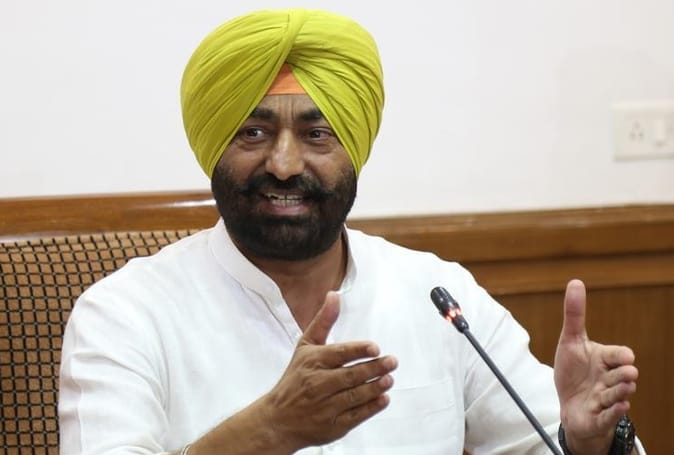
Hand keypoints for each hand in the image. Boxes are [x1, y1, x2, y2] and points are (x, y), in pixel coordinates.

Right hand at [261, 291, 397, 450]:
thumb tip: (334, 296)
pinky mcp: (333, 426)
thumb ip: (323, 322)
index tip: (375, 348)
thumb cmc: (295, 379)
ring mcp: (326, 407)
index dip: (358, 350)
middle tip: (392, 361)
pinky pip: (356, 416)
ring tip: (389, 379)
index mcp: (313, 362)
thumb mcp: (305, 346)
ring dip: (375, 387)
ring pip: (355, 396)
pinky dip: (371, 408)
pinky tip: (383, 398)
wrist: (278, 419)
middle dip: (374, 368)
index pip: (339, 354)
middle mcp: (318, 384)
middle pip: (351, 375)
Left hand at [553, 279, 638, 453]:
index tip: (626, 356)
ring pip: (616, 396)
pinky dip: (614, 412)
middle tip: (629, 374)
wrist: (571, 405)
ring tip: (624, 390)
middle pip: (621, 376)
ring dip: (619, 393)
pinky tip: (620, 407)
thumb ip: (575, 315)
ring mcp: (605, 399)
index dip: (621, 356)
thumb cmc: (574, 371)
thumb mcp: (570, 341)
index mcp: (605, 360)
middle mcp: (609, 379)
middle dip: (624, 376)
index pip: (618, 355)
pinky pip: (609, 416)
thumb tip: (575, 281)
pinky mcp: (599, 417)